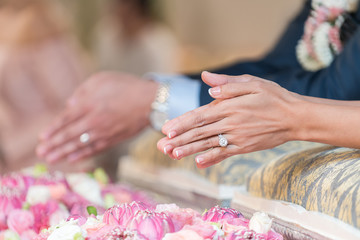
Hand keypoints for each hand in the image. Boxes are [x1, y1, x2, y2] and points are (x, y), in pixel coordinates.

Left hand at [37, 72, 157, 162]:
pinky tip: (73, 159)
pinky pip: (95, 149)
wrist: (150, 101)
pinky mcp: (114, 139)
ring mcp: (104, 132)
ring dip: (64, 153)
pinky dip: (83, 155)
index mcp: (89, 105)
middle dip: (54, 145)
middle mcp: (94, 121)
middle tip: (41, 153)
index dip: (53, 130)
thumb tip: (69, 105)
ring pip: (80, 145)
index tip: (42, 138)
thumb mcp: (101, 80)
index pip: (66, 120)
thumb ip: (82, 92)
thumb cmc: (125, 86)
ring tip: (51, 159)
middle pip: (69, 136)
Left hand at [157, 72, 302, 167]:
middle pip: (200, 132)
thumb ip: (228, 84)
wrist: (296, 117)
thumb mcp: (252, 83)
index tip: (166, 129)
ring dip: (190, 150)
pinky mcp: (244, 147)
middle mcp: (231, 123)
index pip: (200, 115)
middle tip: (162, 146)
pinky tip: (199, 163)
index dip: (182, 123)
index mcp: (230, 106)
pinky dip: (212, 158)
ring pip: (209, 144)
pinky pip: (225, 154)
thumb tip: (207, 82)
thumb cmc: (273, 96)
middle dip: (179, 139)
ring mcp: (237, 137)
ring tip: (173, 155)